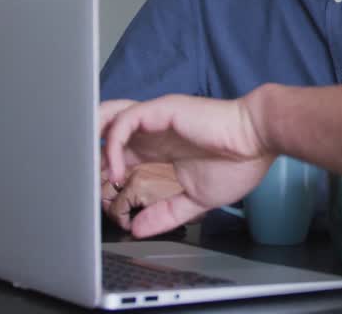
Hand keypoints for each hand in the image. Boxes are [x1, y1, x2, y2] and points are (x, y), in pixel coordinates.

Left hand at [99, 95, 273, 237]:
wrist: (260, 141)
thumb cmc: (238, 162)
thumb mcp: (196, 199)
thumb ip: (166, 212)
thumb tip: (139, 230)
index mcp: (161, 147)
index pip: (119, 152)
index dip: (102, 170)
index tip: (99, 195)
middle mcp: (154, 129)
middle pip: (106, 129)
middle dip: (89, 150)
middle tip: (81, 178)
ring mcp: (156, 118)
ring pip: (108, 116)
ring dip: (93, 139)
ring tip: (89, 167)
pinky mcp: (161, 110)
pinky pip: (125, 122)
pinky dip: (113, 145)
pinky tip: (116, 170)